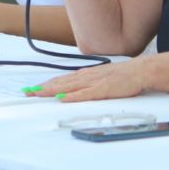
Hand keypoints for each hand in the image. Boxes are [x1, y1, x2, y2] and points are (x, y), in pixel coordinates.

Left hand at [27, 59, 147, 101]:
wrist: (140, 71)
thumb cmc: (123, 76)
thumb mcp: (102, 77)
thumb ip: (88, 83)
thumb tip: (74, 89)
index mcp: (86, 74)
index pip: (62, 80)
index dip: (46, 84)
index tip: (33, 89)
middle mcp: (87, 76)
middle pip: (61, 83)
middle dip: (43, 88)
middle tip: (28, 93)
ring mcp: (95, 82)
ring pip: (69, 87)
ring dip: (52, 90)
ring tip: (38, 94)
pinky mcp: (103, 89)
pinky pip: (85, 94)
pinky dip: (72, 96)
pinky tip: (62, 98)